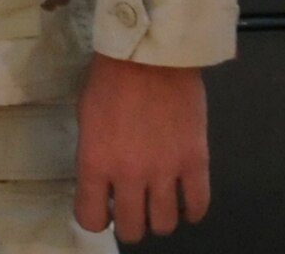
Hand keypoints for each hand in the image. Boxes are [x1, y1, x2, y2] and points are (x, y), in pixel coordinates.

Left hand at [75, 54, 209, 241]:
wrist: (151, 56)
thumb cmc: (109, 78)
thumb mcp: (86, 117)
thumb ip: (94, 154)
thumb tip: (102, 179)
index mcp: (95, 161)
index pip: (91, 217)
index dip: (95, 219)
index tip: (100, 212)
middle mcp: (130, 175)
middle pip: (133, 229)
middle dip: (129, 225)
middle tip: (130, 210)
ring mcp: (166, 172)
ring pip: (165, 224)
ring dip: (159, 219)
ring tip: (156, 204)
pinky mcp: (196, 163)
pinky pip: (198, 206)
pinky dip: (191, 211)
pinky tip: (184, 202)